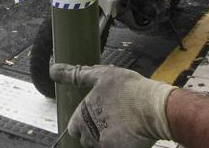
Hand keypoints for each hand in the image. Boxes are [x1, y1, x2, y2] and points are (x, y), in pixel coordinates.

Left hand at [51, 63, 174, 147]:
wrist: (155, 108)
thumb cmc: (129, 89)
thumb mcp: (101, 75)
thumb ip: (76, 75)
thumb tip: (53, 70)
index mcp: (82, 116)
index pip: (73, 127)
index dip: (82, 121)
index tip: (96, 114)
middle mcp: (89, 133)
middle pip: (85, 139)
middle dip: (93, 131)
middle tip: (111, 120)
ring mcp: (103, 144)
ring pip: (98, 145)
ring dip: (105, 138)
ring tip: (121, 125)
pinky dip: (119, 143)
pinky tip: (129, 133)